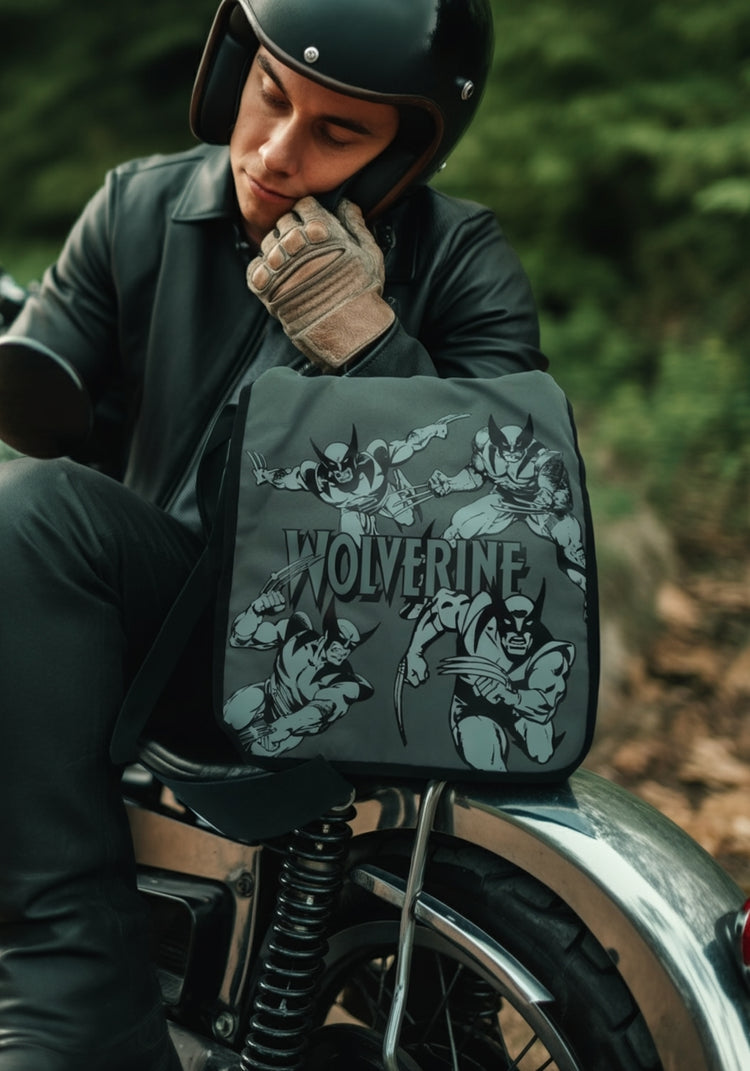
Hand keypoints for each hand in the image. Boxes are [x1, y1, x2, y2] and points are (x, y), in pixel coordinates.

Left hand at [246, 196, 394, 370]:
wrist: (345, 331)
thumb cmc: (360, 294)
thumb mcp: (369, 253)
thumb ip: (356, 224)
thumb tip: (346, 205)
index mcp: (320, 229)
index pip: (304, 206)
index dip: (309, 214)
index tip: (313, 227)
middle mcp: (295, 242)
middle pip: (285, 222)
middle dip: (293, 231)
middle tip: (304, 251)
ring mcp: (277, 264)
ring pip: (268, 242)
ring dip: (278, 251)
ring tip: (293, 268)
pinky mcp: (265, 286)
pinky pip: (255, 267)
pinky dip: (264, 271)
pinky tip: (279, 279)